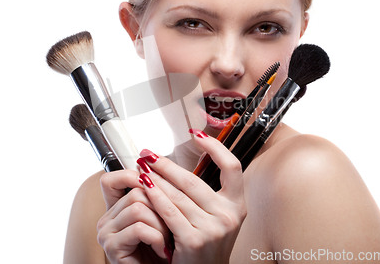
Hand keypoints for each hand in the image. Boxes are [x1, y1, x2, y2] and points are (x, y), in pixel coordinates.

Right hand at [97, 169, 170, 263]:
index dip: (132, 176)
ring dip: (161, 224)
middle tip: (172, 224)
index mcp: (117, 208)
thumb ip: (157, 196)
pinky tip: (162, 249)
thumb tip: (160, 167)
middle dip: (161, 206)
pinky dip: (157, 238)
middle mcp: (107, 218)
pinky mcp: (111, 248)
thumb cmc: (167, 250)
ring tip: (168, 239)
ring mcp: (106, 233)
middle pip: (136, 192)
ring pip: (138, 208)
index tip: (153, 182)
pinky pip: (139, 228)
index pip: (111, 179)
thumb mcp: (163, 217)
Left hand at [136, 129, 246, 263]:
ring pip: (178, 195)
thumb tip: (185, 163)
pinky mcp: (194, 240)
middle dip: (166, 165)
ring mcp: (212, 228)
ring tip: (141, 169)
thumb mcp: (216, 219)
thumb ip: (207, 195)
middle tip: (148, 154)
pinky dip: (155, 197)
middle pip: (194, 180)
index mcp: (237, 205)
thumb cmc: (206, 245)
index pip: (232, 167)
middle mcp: (229, 215)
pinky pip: (169, 211)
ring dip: (156, 179)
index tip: (197, 134)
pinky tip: (145, 187)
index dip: (215, 147)